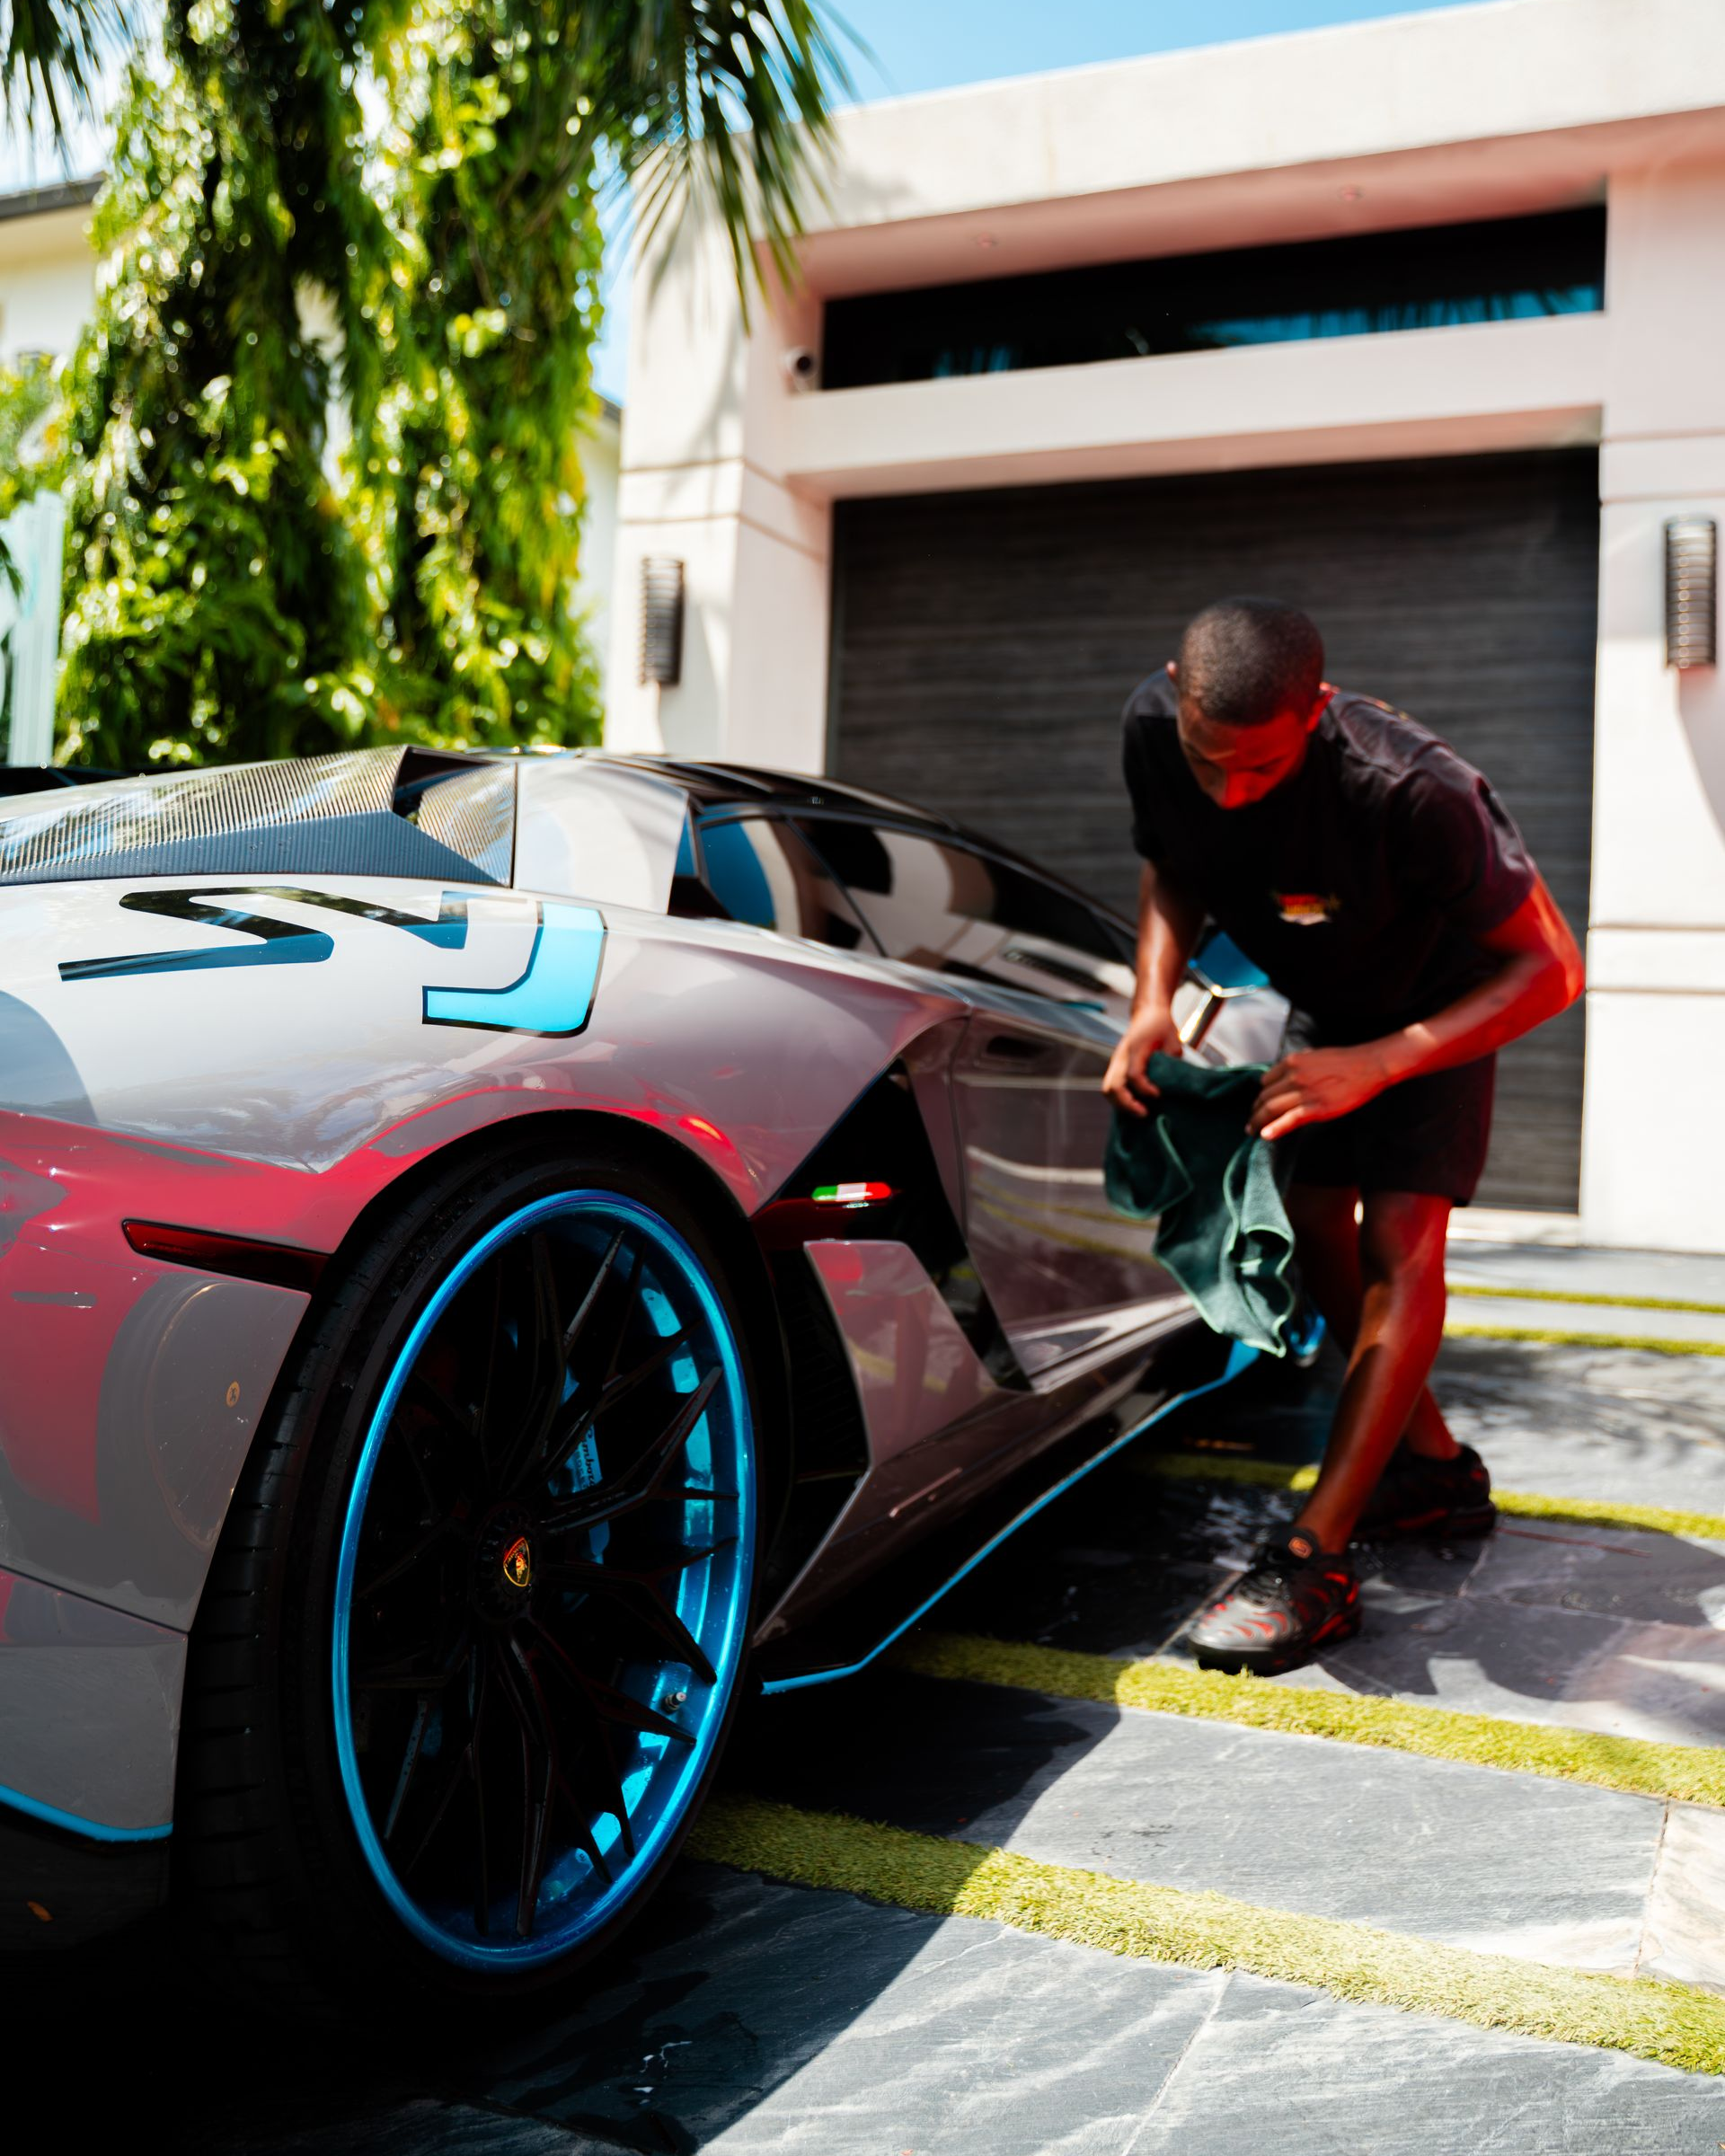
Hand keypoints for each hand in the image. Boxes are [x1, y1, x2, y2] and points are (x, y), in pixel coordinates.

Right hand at [1103, 1005, 1180, 1117]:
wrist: (1147, 1013)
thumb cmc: (1161, 1025)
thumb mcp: (1172, 1039)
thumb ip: (1171, 1058)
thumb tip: (1171, 1080)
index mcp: (1134, 1048)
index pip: (1133, 1075)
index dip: (1145, 1089)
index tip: (1159, 1094)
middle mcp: (1120, 1057)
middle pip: (1113, 1087)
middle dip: (1127, 1104)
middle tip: (1145, 1113)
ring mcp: (1115, 1062)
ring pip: (1107, 1089)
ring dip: (1121, 1104)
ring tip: (1139, 1111)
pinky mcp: (1116, 1067)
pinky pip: (1110, 1087)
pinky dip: (1119, 1100)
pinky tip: (1134, 1105)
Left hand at [1249, 1044, 1395, 1140]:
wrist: (1369, 1066)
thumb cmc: (1344, 1061)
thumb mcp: (1313, 1055)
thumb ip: (1296, 1064)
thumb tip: (1284, 1073)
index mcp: (1292, 1062)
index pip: (1265, 1082)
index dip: (1260, 1096)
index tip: (1257, 1106)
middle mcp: (1294, 1076)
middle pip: (1265, 1097)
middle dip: (1255, 1111)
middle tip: (1251, 1122)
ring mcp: (1304, 1092)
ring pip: (1272, 1109)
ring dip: (1258, 1122)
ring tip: (1252, 1130)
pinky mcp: (1317, 1107)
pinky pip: (1289, 1120)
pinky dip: (1275, 1129)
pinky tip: (1265, 1136)